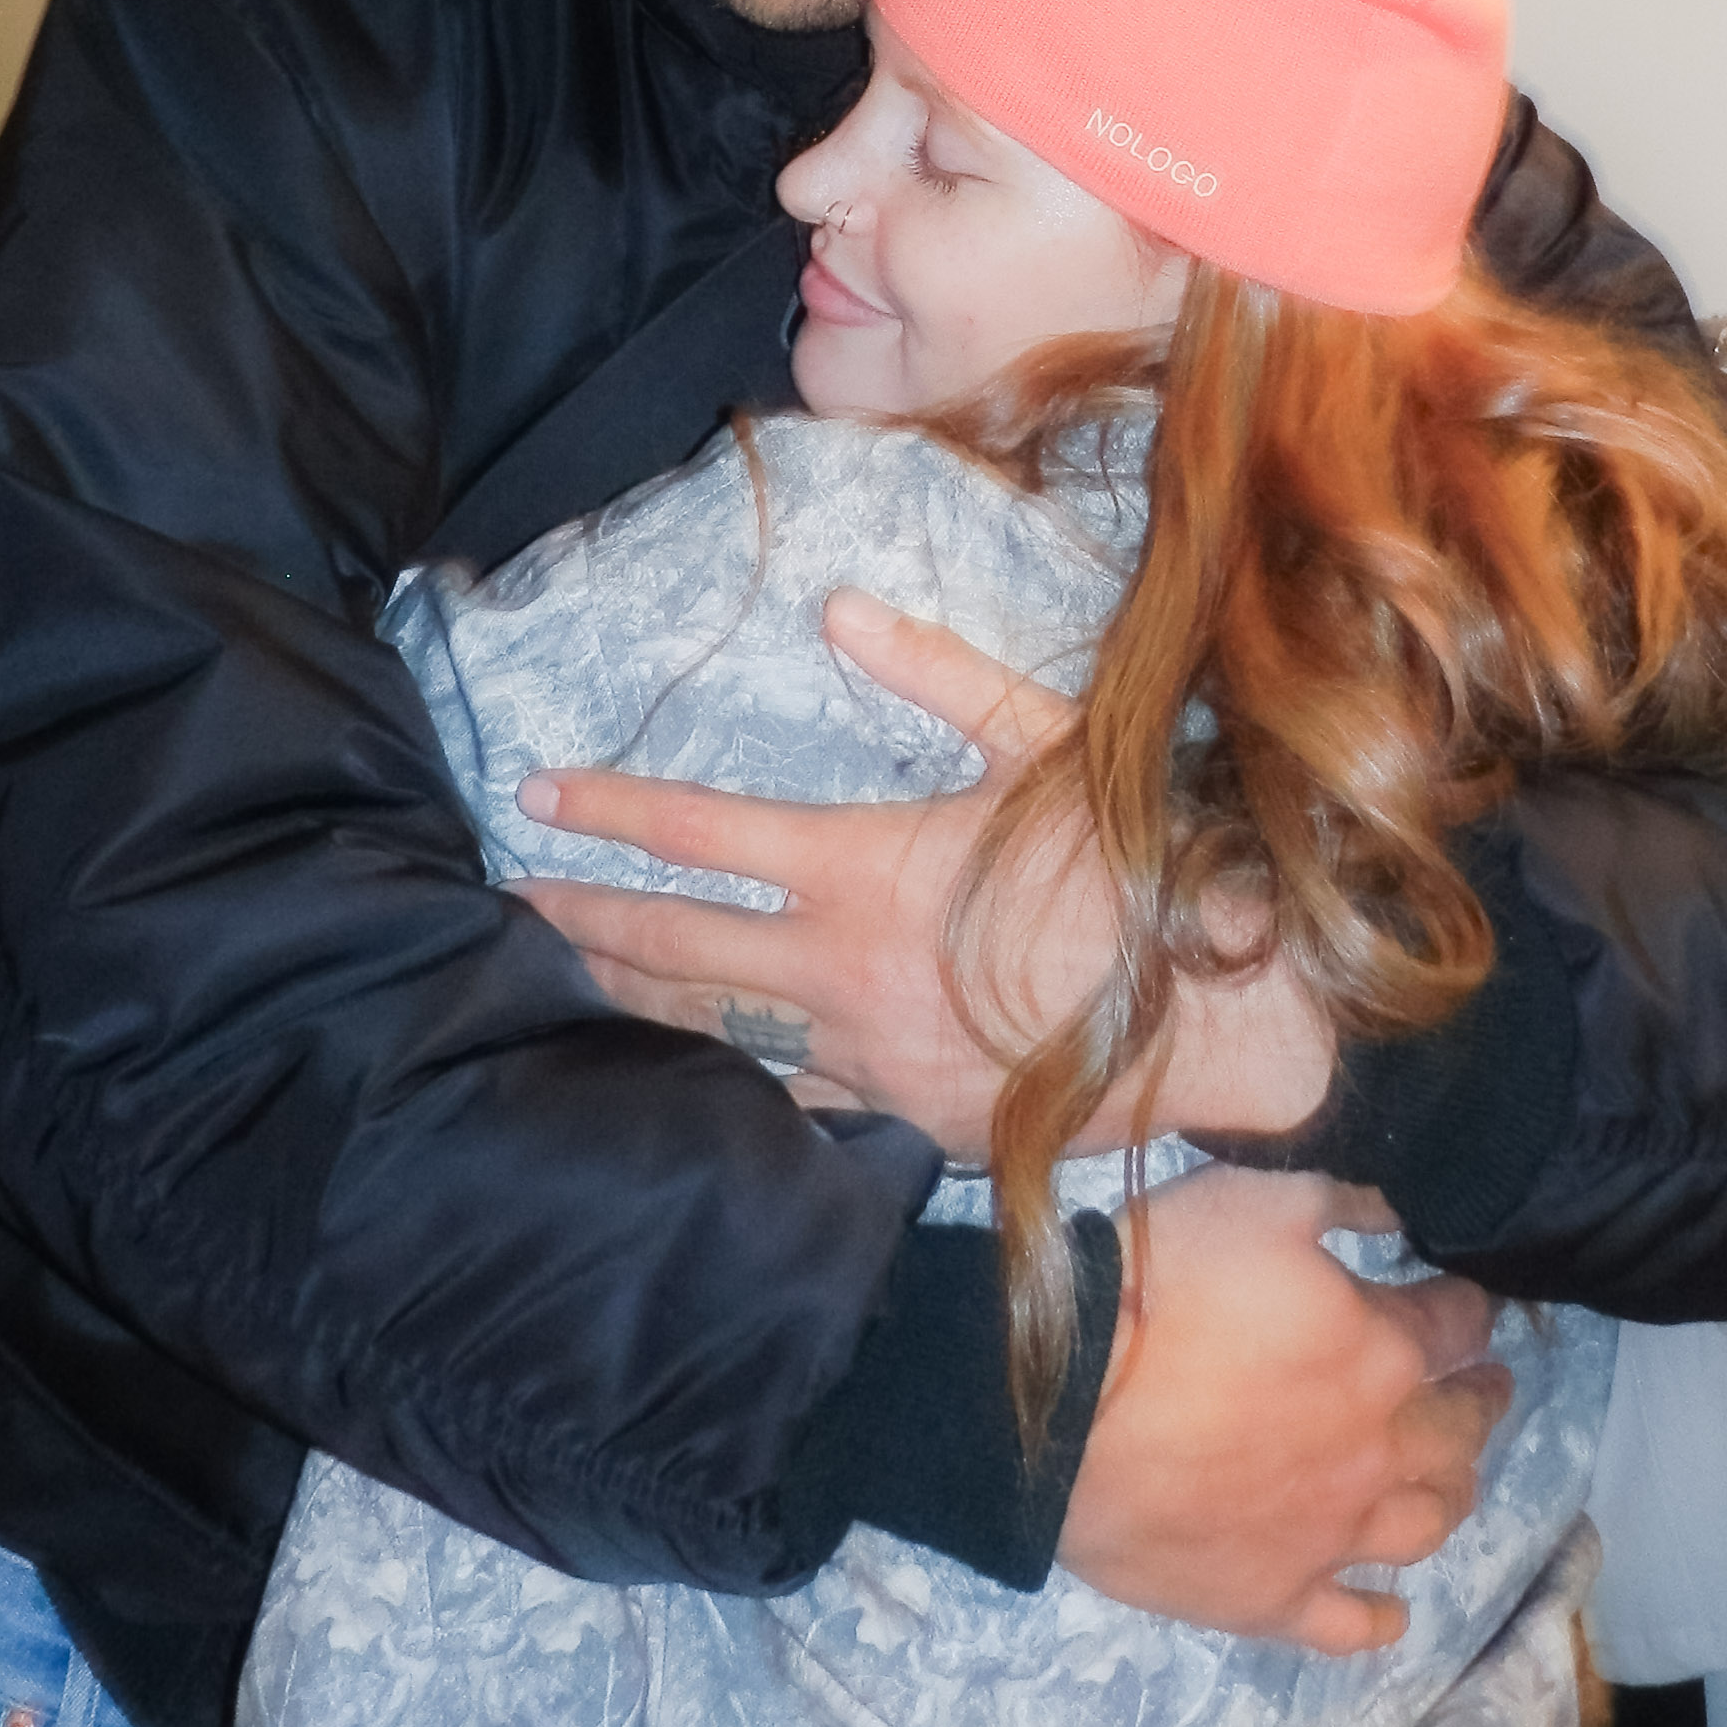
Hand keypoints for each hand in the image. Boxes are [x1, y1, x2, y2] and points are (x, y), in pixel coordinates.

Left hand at [516, 591, 1332, 1156]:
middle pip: (668, 945)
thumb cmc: (1133, 870)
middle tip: (508, 901)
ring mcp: (859, 1054)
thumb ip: (934, 674)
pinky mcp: (896, 1116)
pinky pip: (783, 1096)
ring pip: (706, 1030)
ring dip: (627, 999)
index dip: (608, 810)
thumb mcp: (1042, 744)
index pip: (697, 835)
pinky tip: (681, 1070)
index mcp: (860, 868)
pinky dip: (720, 1076)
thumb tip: (839, 610)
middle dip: (579, 917)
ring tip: (560, 974)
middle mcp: (835, 968)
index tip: (537, 794)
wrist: (1218, 1022)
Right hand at [1058, 1166, 1509, 1653]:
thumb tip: (1403, 1208)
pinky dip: (1381, 1617)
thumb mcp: (1258, 1197)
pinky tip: (1391, 1610)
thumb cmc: (1161, 1286)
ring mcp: (1329, 1538)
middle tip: (1485, 1389)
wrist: (1061, 1409)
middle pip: (1456, 1431)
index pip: (1456, 1326)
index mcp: (1382, 1352)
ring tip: (1450, 1482)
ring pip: (1423, 1526)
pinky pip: (1350, 1625)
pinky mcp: (1273, 1600)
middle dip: (1478, 1400)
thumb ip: (1344, 1200)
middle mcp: (1378, 1452)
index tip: (1462, 1302)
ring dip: (1448, 1497)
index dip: (1465, 1308)